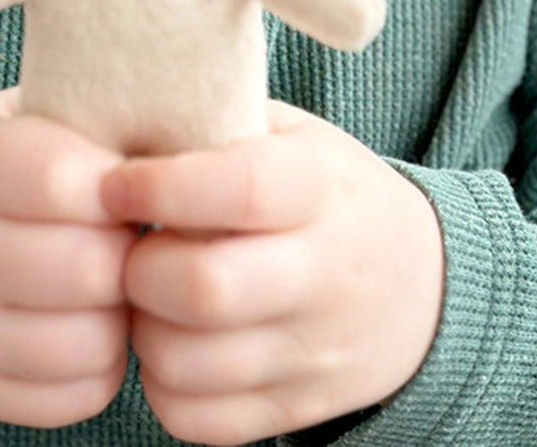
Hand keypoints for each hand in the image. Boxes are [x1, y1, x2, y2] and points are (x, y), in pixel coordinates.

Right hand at [0, 88, 133, 426]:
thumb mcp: (27, 117)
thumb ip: (97, 121)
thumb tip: (197, 139)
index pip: (58, 181)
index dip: (122, 185)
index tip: (138, 184)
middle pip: (86, 269)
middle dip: (131, 252)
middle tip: (136, 235)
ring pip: (87, 342)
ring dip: (123, 313)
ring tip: (116, 279)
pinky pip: (73, 398)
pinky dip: (103, 365)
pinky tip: (93, 322)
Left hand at [102, 102, 444, 445]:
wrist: (420, 285)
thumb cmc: (330, 192)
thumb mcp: (297, 135)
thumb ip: (223, 120)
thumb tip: (125, 120)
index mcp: (322, 187)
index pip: (239, 188)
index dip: (161, 186)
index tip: (115, 184)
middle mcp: (325, 272)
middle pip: (204, 289)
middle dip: (138, 269)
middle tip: (130, 249)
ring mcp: (313, 350)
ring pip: (185, 363)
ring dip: (142, 329)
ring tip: (151, 296)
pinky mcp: (296, 407)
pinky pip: (195, 418)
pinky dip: (163, 385)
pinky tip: (177, 341)